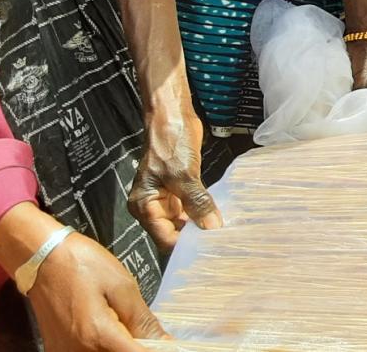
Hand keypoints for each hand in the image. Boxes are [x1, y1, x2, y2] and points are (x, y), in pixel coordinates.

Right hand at [30, 231, 168, 350]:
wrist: (43, 260)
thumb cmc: (84, 265)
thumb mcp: (122, 286)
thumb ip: (142, 320)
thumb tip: (165, 343)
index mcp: (98, 335)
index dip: (156, 350)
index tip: (168, 342)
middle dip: (138, 347)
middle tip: (148, 330)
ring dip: (122, 346)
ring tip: (127, 326)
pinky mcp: (57, 351)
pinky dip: (104, 346)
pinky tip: (112, 330)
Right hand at [128, 103, 221, 251]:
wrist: (172, 116)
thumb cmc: (169, 140)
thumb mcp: (183, 174)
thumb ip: (196, 202)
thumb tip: (211, 226)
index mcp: (144, 205)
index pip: (164, 238)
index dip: (185, 246)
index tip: (207, 250)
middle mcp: (153, 205)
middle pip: (173, 232)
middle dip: (194, 238)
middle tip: (219, 245)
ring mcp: (167, 197)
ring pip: (184, 221)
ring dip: (201, 225)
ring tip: (222, 234)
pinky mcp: (180, 188)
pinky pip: (192, 207)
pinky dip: (203, 212)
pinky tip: (218, 216)